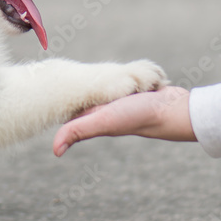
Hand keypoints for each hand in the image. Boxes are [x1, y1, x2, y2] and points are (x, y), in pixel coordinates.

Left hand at [53, 86, 195, 155]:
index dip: (60, 96)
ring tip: (102, 74)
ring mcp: (124, 98)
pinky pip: (127, 78)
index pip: (70, 106)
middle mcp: (107, 108)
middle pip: (87, 92)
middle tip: (69, 69)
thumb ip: (79, 130)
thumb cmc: (139, 116)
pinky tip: (127, 72)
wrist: (175, 109)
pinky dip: (126, 73)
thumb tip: (55, 151)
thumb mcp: (104, 121)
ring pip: (107, 83)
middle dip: (82, 82)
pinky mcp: (139, 89)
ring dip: (105, 75)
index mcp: (95, 115)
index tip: (45, 81)